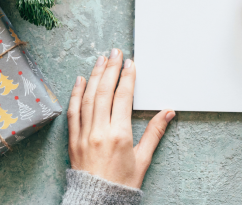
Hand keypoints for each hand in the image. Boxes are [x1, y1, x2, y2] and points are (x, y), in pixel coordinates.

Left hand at [68, 48, 174, 188]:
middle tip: (115, 52)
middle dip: (111, 69)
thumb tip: (168, 112)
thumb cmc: (121, 183)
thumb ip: (154, 132)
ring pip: (87, 98)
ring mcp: (84, 134)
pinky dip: (76, 94)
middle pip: (104, 92)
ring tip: (100, 59)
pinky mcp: (73, 139)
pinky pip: (73, 111)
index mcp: (119, 134)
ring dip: (94, 75)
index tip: (130, 63)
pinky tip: (80, 80)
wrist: (96, 200)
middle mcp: (100, 130)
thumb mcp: (143, 158)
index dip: (127, 77)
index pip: (123, 97)